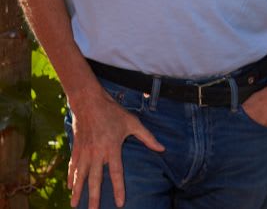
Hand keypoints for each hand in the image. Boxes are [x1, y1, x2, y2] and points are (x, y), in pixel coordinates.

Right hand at [68, 90, 163, 208]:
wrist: (88, 102)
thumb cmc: (113, 112)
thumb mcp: (133, 123)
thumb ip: (148, 138)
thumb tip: (162, 149)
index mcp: (112, 148)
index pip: (116, 174)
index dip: (119, 189)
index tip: (120, 204)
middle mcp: (97, 153)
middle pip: (95, 180)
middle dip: (94, 198)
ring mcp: (84, 152)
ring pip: (81, 176)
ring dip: (78, 192)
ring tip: (75, 205)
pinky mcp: (76, 148)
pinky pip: (72, 166)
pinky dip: (71, 177)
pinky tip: (70, 187)